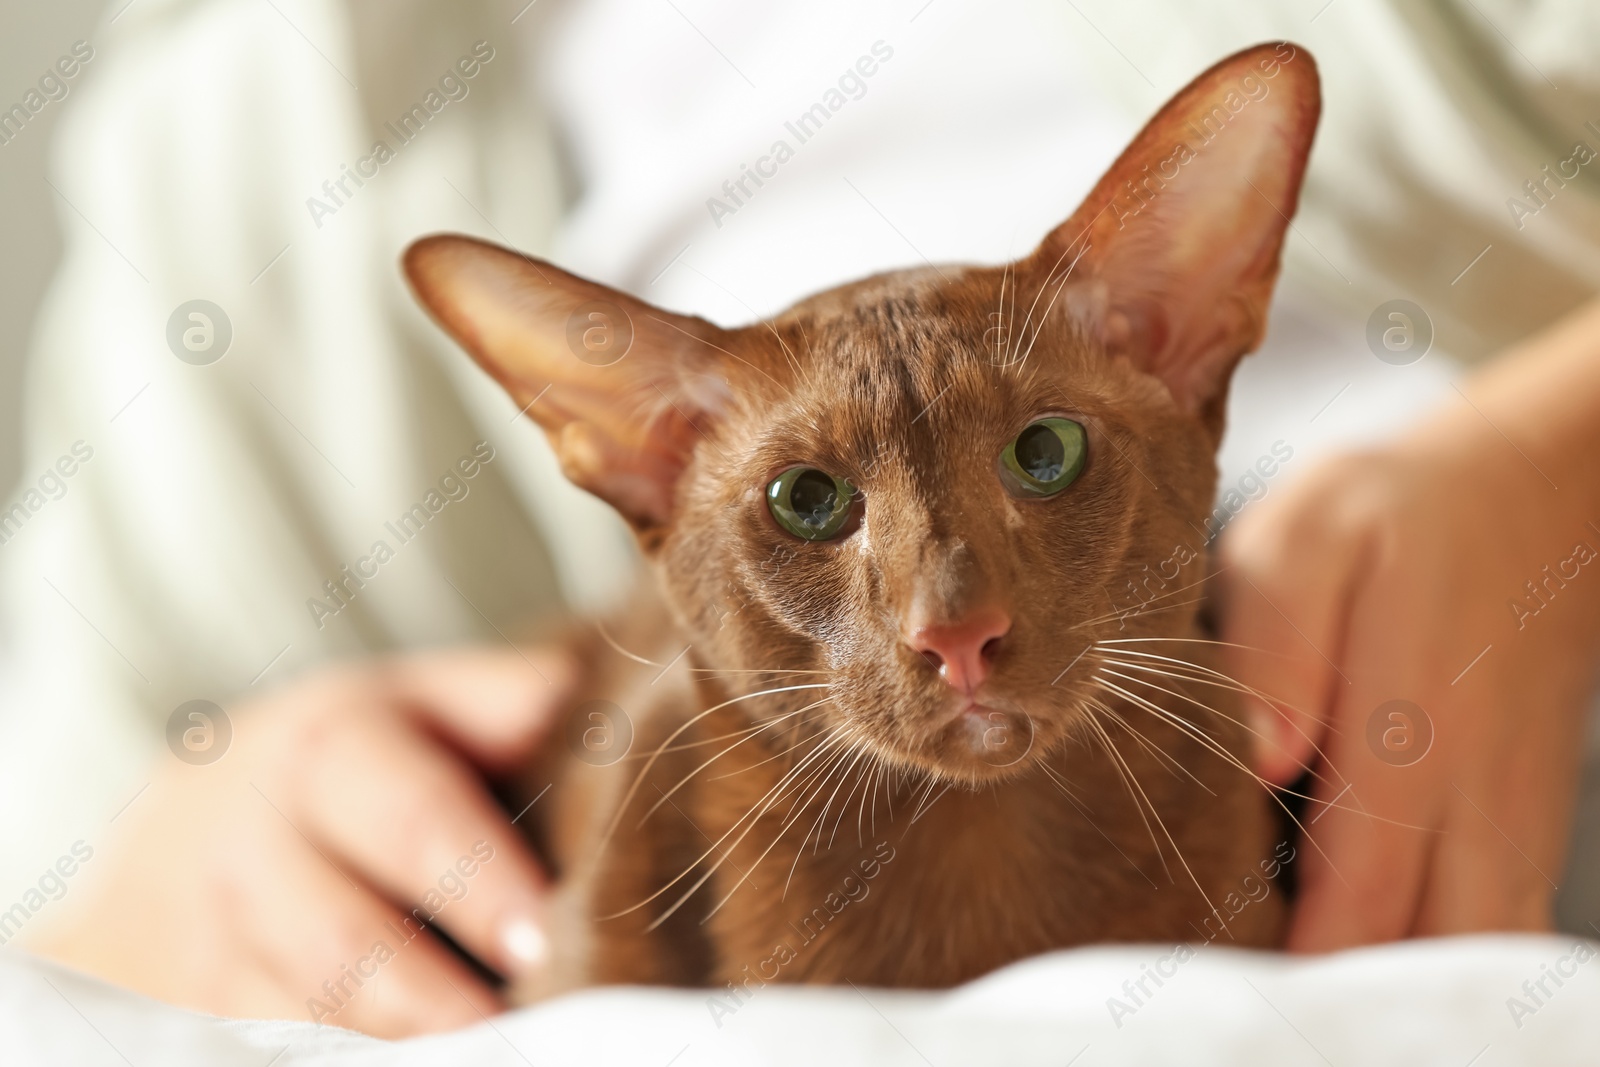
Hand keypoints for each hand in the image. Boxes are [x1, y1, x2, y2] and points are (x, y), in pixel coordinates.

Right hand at [27, 647, 571, 1036]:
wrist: (191, 823)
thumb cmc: (356, 761)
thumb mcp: (422, 703)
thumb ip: (503, 698)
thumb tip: (582, 705)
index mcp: (325, 750)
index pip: (407, 813)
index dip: (476, 877)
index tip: (542, 937)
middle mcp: (250, 844)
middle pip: (334, 940)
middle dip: (426, 998)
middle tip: (508, 1033)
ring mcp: (201, 943)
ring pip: (283, 1017)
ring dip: (378, 1050)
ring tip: (472, 1058)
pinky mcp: (182, 1012)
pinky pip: (249, 1049)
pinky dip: (327, 1062)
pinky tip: (395, 1065)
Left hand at [1219, 400, 1599, 950]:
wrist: (1538, 494)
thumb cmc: (1399, 512)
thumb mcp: (1311, 532)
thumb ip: (1278, 640)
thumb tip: (1261, 758)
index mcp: (1411, 724)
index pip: (1359, 890)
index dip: (1298, 961)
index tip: (1228, 986)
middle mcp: (1478, 791)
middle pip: (1423, 948)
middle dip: (1341, 992)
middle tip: (1254, 995)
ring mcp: (1514, 814)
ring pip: (1472, 947)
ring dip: (1396, 979)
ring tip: (1304, 986)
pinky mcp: (1525, 819)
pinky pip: (1502, 922)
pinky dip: (1442, 955)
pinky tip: (1373, 956)